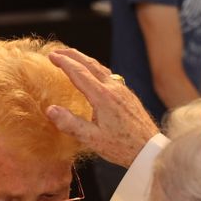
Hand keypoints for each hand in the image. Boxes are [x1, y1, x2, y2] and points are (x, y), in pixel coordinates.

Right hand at [46, 47, 158, 167]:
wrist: (149, 149)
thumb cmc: (122, 146)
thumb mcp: (92, 139)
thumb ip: (70, 124)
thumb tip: (50, 110)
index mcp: (103, 97)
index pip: (79, 72)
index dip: (64, 62)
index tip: (51, 56)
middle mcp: (113, 88)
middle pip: (90, 64)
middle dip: (72, 54)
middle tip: (57, 51)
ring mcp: (123, 90)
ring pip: (101, 67)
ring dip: (84, 59)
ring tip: (72, 58)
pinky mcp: (128, 95)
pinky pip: (108, 74)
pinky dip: (95, 68)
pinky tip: (92, 74)